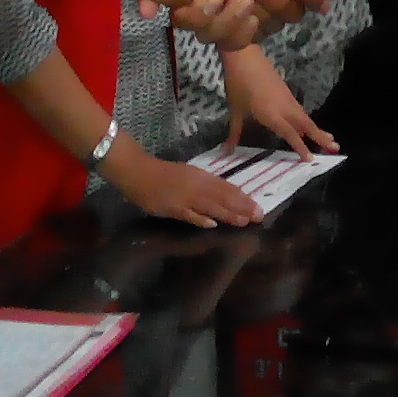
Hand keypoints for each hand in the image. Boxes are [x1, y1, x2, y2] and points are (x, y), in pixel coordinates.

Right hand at [103, 145, 260, 227]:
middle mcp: (196, 185)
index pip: (227, 188)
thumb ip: (205, 185)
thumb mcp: (189, 175)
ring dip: (227, 214)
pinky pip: (188, 214)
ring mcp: (184, 197)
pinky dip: (200, 219)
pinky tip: (212, 225)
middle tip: (258, 217)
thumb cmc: (164, 174)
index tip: (257, 207)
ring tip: (243, 221)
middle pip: (222, 197)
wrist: (138, 171)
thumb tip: (225, 197)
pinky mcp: (171, 207)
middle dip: (241, 207)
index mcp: (201, 176)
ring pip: (209, 206)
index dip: (242, 198)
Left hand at [222, 45, 340, 158]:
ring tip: (330, 139)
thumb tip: (226, 151)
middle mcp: (284, 107)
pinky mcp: (287, 92)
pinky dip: (307, 120)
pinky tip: (308, 126)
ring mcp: (287, 98)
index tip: (310, 159)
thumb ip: (234, 132)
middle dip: (320, 137)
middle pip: (306, 124)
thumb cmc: (238, 84)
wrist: (244, 56)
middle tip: (335, 148)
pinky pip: (300, 110)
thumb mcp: (235, 110)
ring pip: (305, 117)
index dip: (300, 147)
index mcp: (271, 114)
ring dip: (317, 128)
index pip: (289, 133)